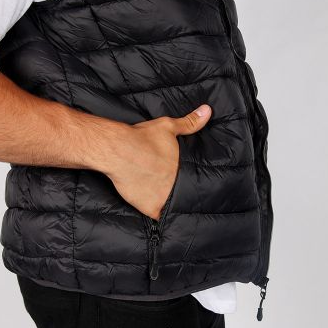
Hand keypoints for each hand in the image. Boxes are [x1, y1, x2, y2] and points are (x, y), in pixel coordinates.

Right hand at [106, 104, 211, 219]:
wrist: (119, 151)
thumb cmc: (143, 138)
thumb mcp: (168, 127)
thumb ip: (189, 122)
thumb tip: (208, 111)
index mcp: (182, 168)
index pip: (193, 180)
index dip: (192, 182)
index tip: (190, 183)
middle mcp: (177, 185)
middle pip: (184, 194)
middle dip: (182, 193)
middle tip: (178, 193)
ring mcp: (165, 198)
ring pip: (173, 206)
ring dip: (171, 205)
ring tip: (172, 206)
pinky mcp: (151, 208)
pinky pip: (159, 217)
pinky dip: (159, 216)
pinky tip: (161, 217)